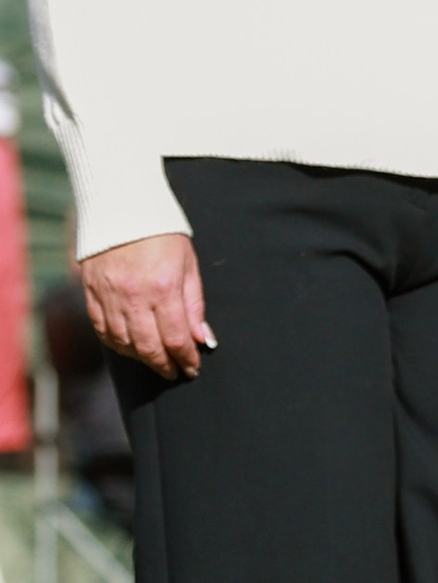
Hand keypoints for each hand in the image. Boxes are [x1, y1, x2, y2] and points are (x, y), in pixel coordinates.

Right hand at [82, 233, 212, 380]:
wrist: (122, 210)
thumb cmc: (163, 237)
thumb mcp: (189, 267)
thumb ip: (194, 306)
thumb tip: (202, 339)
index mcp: (164, 289)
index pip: (176, 338)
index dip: (185, 359)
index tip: (192, 368)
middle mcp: (134, 296)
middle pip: (148, 347)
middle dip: (164, 365)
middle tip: (174, 373)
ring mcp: (109, 296)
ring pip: (123, 342)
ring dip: (140, 358)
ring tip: (155, 360)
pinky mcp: (91, 292)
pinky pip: (102, 329)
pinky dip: (116, 344)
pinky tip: (129, 347)